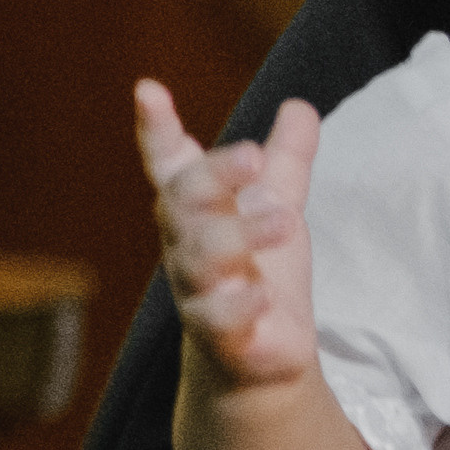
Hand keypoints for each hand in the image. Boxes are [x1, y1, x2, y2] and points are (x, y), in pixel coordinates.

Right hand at [135, 80, 321, 390]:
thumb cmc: (260, 273)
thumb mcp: (277, 208)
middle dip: (213, 176)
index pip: (170, 166)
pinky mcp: (221, 337)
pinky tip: (261, 295)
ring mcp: (199, 292)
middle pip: (183, 202)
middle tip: (253, 156)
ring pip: (198, 257)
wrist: (266, 359)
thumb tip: (300, 106)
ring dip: (238, 234)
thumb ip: (286, 162)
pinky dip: (238, 305)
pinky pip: (217, 319)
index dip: (156, 131)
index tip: (148, 91)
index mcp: (198, 211)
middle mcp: (188, 246)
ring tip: (283, 221)